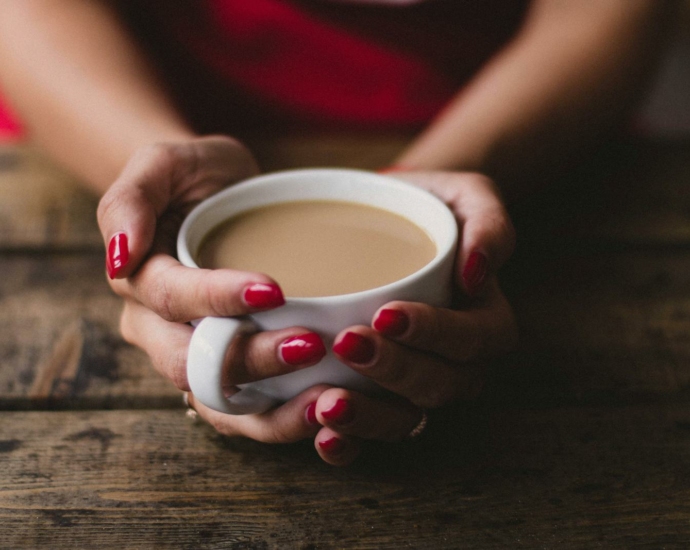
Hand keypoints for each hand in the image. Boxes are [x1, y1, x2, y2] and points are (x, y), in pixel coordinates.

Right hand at [97, 136, 329, 444]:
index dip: (218, 298)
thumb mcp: (162, 163)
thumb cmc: (193, 176)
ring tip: (328, 400)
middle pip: (194, 364)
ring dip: (272, 412)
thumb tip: (120, 255)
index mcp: (140, 282)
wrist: (218, 197)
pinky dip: (284, 420)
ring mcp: (195, 356)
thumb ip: (131, 198)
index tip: (275, 290)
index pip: (172, 299)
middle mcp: (159, 331)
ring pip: (220, 404)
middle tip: (311, 345)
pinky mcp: (232, 371)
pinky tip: (327, 411)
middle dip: (253, 361)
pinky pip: (247, 413)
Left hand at [312, 171, 516, 465]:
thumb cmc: (427, 208)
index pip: (473, 340)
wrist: (382, 224)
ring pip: (407, 419)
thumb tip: (477, 272)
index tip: (388, 314)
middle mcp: (457, 364)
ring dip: (369, 418)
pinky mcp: (380, 397)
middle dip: (396, 372)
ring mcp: (418, 387)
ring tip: (328, 404)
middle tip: (350, 345)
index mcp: (485, 321)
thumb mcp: (467, 195)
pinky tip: (321, 434)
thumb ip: (489, 223)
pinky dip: (350, 443)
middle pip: (440, 386)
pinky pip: (373, 432)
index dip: (435, 334)